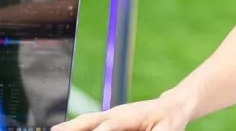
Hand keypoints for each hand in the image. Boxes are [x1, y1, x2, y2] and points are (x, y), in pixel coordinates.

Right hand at [51, 96, 189, 130]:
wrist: (173, 106)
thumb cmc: (170, 119)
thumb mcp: (165, 129)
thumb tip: (123, 130)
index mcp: (130, 116)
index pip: (110, 125)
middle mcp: (116, 114)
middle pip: (90, 120)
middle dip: (72, 128)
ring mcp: (111, 116)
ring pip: (86, 122)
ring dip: (69, 127)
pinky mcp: (110, 122)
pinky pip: (90, 125)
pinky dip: (77, 128)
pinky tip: (62, 130)